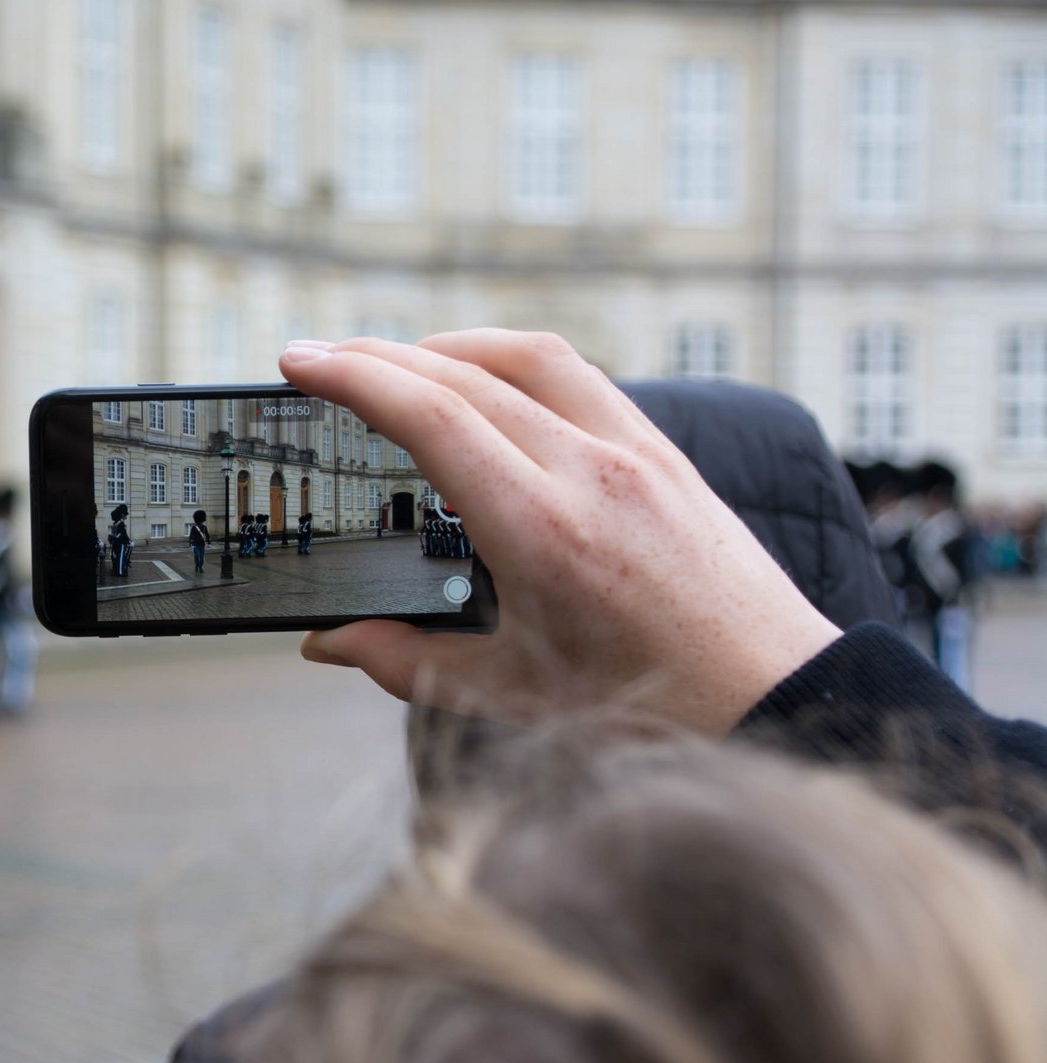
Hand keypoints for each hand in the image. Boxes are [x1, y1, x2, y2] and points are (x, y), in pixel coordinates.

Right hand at [278, 330, 842, 735]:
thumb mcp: (509, 693)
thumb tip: (326, 644)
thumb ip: (404, 663)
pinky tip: (487, 385)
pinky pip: (579, 375)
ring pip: (527, 356)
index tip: (299, 360)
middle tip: (317, 358)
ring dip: (449, 345)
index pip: (430, 416)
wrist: (774, 697)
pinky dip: (514, 363)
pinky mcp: (665, 452)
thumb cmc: (647, 707)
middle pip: (464, 374)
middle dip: (376, 355)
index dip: (353, 377)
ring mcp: (636, 452)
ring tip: (395, 363)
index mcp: (542, 530)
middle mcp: (591, 472)